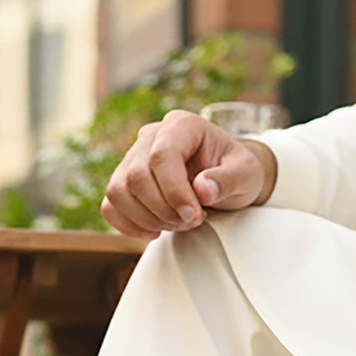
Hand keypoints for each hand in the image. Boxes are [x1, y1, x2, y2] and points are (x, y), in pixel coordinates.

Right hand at [101, 109, 275, 240]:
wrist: (226, 180)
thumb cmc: (236, 172)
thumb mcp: (246, 174)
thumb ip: (228, 180)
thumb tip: (202, 189)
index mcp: (182, 125)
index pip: (162, 155)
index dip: (174, 191)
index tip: (193, 216)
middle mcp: (152, 136)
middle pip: (136, 176)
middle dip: (163, 210)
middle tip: (191, 221)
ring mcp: (133, 158)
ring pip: (118, 191)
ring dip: (146, 219)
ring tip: (176, 224)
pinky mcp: (124, 181)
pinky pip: (110, 206)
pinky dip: (128, 225)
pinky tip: (154, 231)